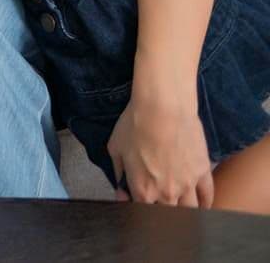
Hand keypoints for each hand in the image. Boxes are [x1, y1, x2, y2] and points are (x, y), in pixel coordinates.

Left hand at [107, 91, 214, 206]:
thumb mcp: (115, 149)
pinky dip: (205, 203)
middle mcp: (167, 193)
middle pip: (167, 213)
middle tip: (157, 200)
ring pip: (189, 210)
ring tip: (179, 207)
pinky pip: (207, 196)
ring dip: (183, 210)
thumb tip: (121, 191)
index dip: (137, 205)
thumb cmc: (135, 126)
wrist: (162, 109)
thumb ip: (118, 174)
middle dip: (160, 209)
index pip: (141, 210)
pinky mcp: (203, 173)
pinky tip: (202, 206)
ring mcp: (188, 185)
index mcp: (143, 190)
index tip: (135, 198)